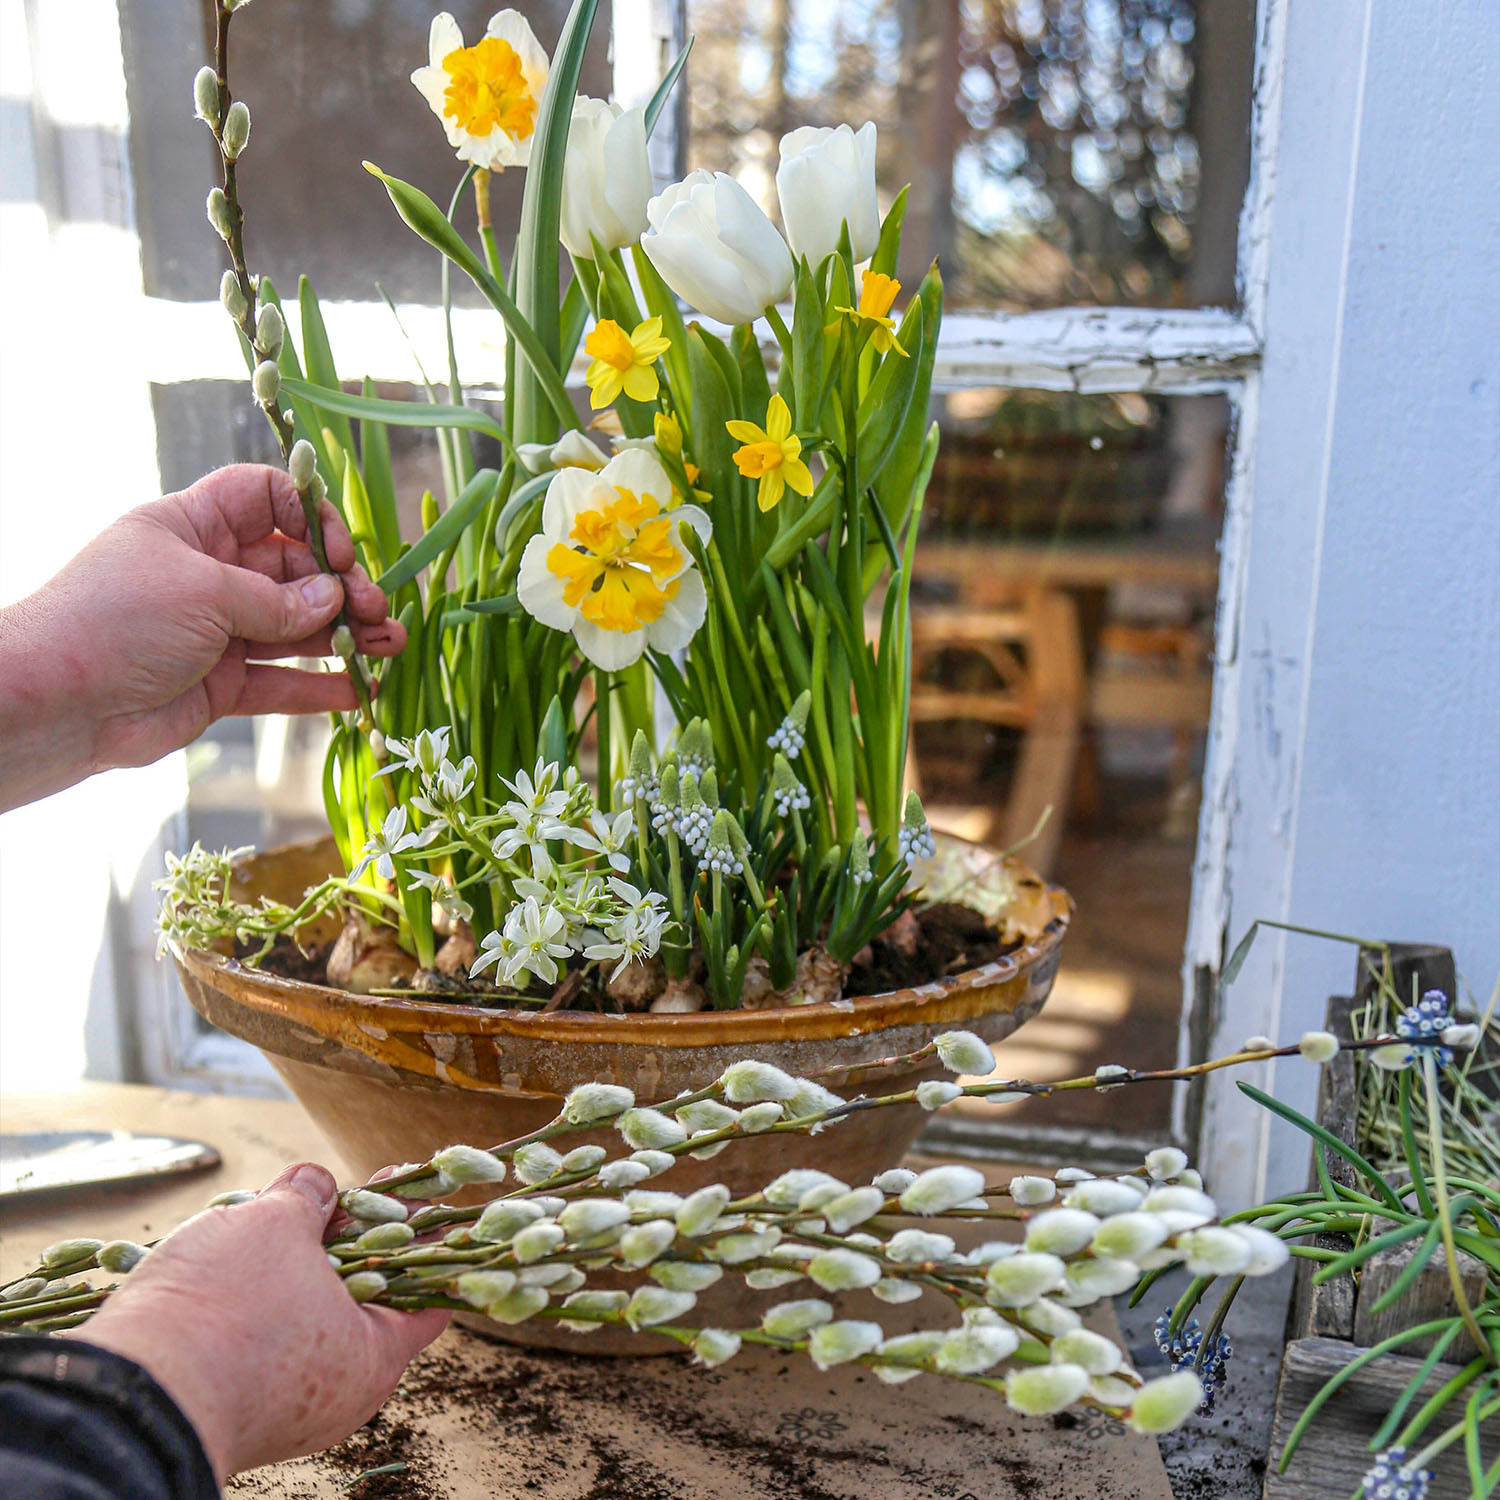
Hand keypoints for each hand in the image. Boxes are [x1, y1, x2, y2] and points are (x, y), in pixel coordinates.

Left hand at [0, 464, 405, 809]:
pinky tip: (359, 691)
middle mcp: (210, 574)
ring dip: (346, 635)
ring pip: (297, 627)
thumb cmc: (115, 621)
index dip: (307, 515)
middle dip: (340, 586)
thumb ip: (277, 600)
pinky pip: (282, 681)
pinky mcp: (221, 684)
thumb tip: (332, 600)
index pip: (264, 498)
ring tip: (389, 645)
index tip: (337, 550)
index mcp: (193, 527)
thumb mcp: (203, 591)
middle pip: (294, 568)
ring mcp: (217, 631)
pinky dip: (321, 686)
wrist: (56, 704)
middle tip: (374, 609)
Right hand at [72, 1162, 449, 1480]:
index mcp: (375, 1356)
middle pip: (365, 1302)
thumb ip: (305, 1197)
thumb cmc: (222, 1310)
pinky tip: (233, 1265)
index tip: (410, 1194)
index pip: (427, 1290)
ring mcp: (288, 1410)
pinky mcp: (238, 1410)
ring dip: (296, 1272)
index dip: (421, 1234)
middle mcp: (340, 1394)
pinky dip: (261, 1306)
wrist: (129, 1397)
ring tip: (276, 1219)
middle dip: (350, 1243)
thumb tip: (314, 1183)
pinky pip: (267, 1348)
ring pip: (309, 1323)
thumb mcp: (274, 1224)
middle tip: (334, 1197)